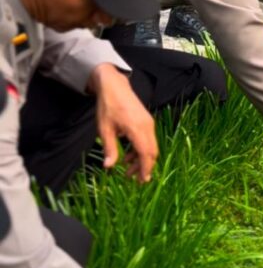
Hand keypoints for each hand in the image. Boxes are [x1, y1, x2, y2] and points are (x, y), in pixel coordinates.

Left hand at [88, 64, 157, 182]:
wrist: (114, 86)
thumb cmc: (108, 106)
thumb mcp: (104, 129)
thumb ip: (109, 148)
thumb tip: (109, 167)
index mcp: (137, 128)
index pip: (146, 154)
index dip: (145, 169)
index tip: (142, 181)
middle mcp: (147, 126)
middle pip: (152, 152)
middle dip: (144, 167)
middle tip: (133, 179)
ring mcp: (149, 123)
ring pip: (151, 146)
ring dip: (142, 159)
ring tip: (127, 167)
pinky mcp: (147, 121)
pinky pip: (149, 139)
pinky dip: (142, 150)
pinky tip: (128, 154)